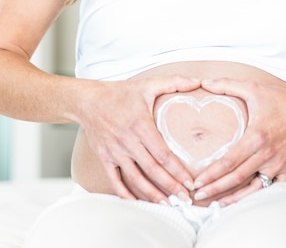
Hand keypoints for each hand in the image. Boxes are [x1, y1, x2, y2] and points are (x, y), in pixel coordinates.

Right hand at [78, 75, 200, 202]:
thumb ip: (174, 82)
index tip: (190, 182)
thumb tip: (198, 81)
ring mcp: (115, 152)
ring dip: (152, 195)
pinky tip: (137, 201)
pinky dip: (126, 193)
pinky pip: (115, 180)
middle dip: (170, 187)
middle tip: (185, 199)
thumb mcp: (147, 84)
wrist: (88, 100)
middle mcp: (128, 141)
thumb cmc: (119, 93)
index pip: (163, 154)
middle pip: (152, 170)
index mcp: (141, 125)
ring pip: (135, 179)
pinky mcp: (105, 158)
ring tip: (167, 205)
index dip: (177, 171)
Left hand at [192, 78, 285, 204]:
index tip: (197, 181)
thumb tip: (205, 82)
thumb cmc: (280, 100)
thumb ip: (227, 85)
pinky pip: (269, 188)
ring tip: (216, 204)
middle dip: (215, 189)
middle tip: (198, 195)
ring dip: (234, 198)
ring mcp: (278, 165)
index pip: (229, 162)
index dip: (212, 174)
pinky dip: (255, 196)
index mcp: (256, 136)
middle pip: (237, 178)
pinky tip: (241, 200)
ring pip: (253, 188)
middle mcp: (267, 154)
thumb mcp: (253, 88)